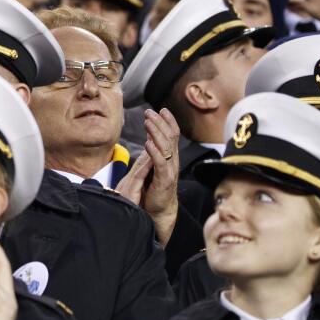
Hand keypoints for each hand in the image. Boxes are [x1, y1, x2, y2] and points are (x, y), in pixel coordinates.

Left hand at [116, 109, 180, 244]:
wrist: (159, 210)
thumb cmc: (154, 187)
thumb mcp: (153, 165)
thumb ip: (153, 151)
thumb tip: (149, 135)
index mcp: (170, 157)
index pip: (173, 135)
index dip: (168, 121)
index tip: (161, 109)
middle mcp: (173, 161)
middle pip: (170, 137)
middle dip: (160, 122)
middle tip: (150, 112)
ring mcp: (170, 170)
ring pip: (166, 147)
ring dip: (156, 132)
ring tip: (147, 121)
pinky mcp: (165, 180)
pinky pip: (160, 163)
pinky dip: (154, 151)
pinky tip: (147, 142)